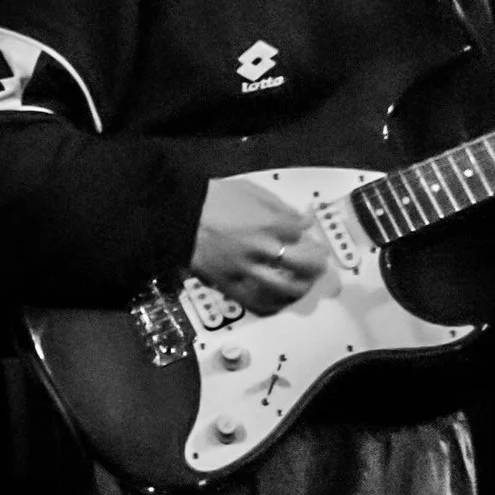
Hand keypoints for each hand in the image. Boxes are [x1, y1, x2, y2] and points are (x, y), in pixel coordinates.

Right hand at [190, 175, 327, 313]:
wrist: (177, 214)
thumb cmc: (212, 198)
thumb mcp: (251, 190)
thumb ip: (279, 206)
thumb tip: (300, 219)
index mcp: (269, 222)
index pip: (301, 231)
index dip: (305, 231)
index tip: (303, 231)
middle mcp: (262, 248)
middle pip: (305, 263)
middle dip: (316, 262)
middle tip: (317, 261)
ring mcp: (246, 269)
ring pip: (286, 287)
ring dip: (301, 286)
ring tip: (303, 282)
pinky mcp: (229, 284)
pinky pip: (257, 301)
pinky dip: (273, 303)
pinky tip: (278, 299)